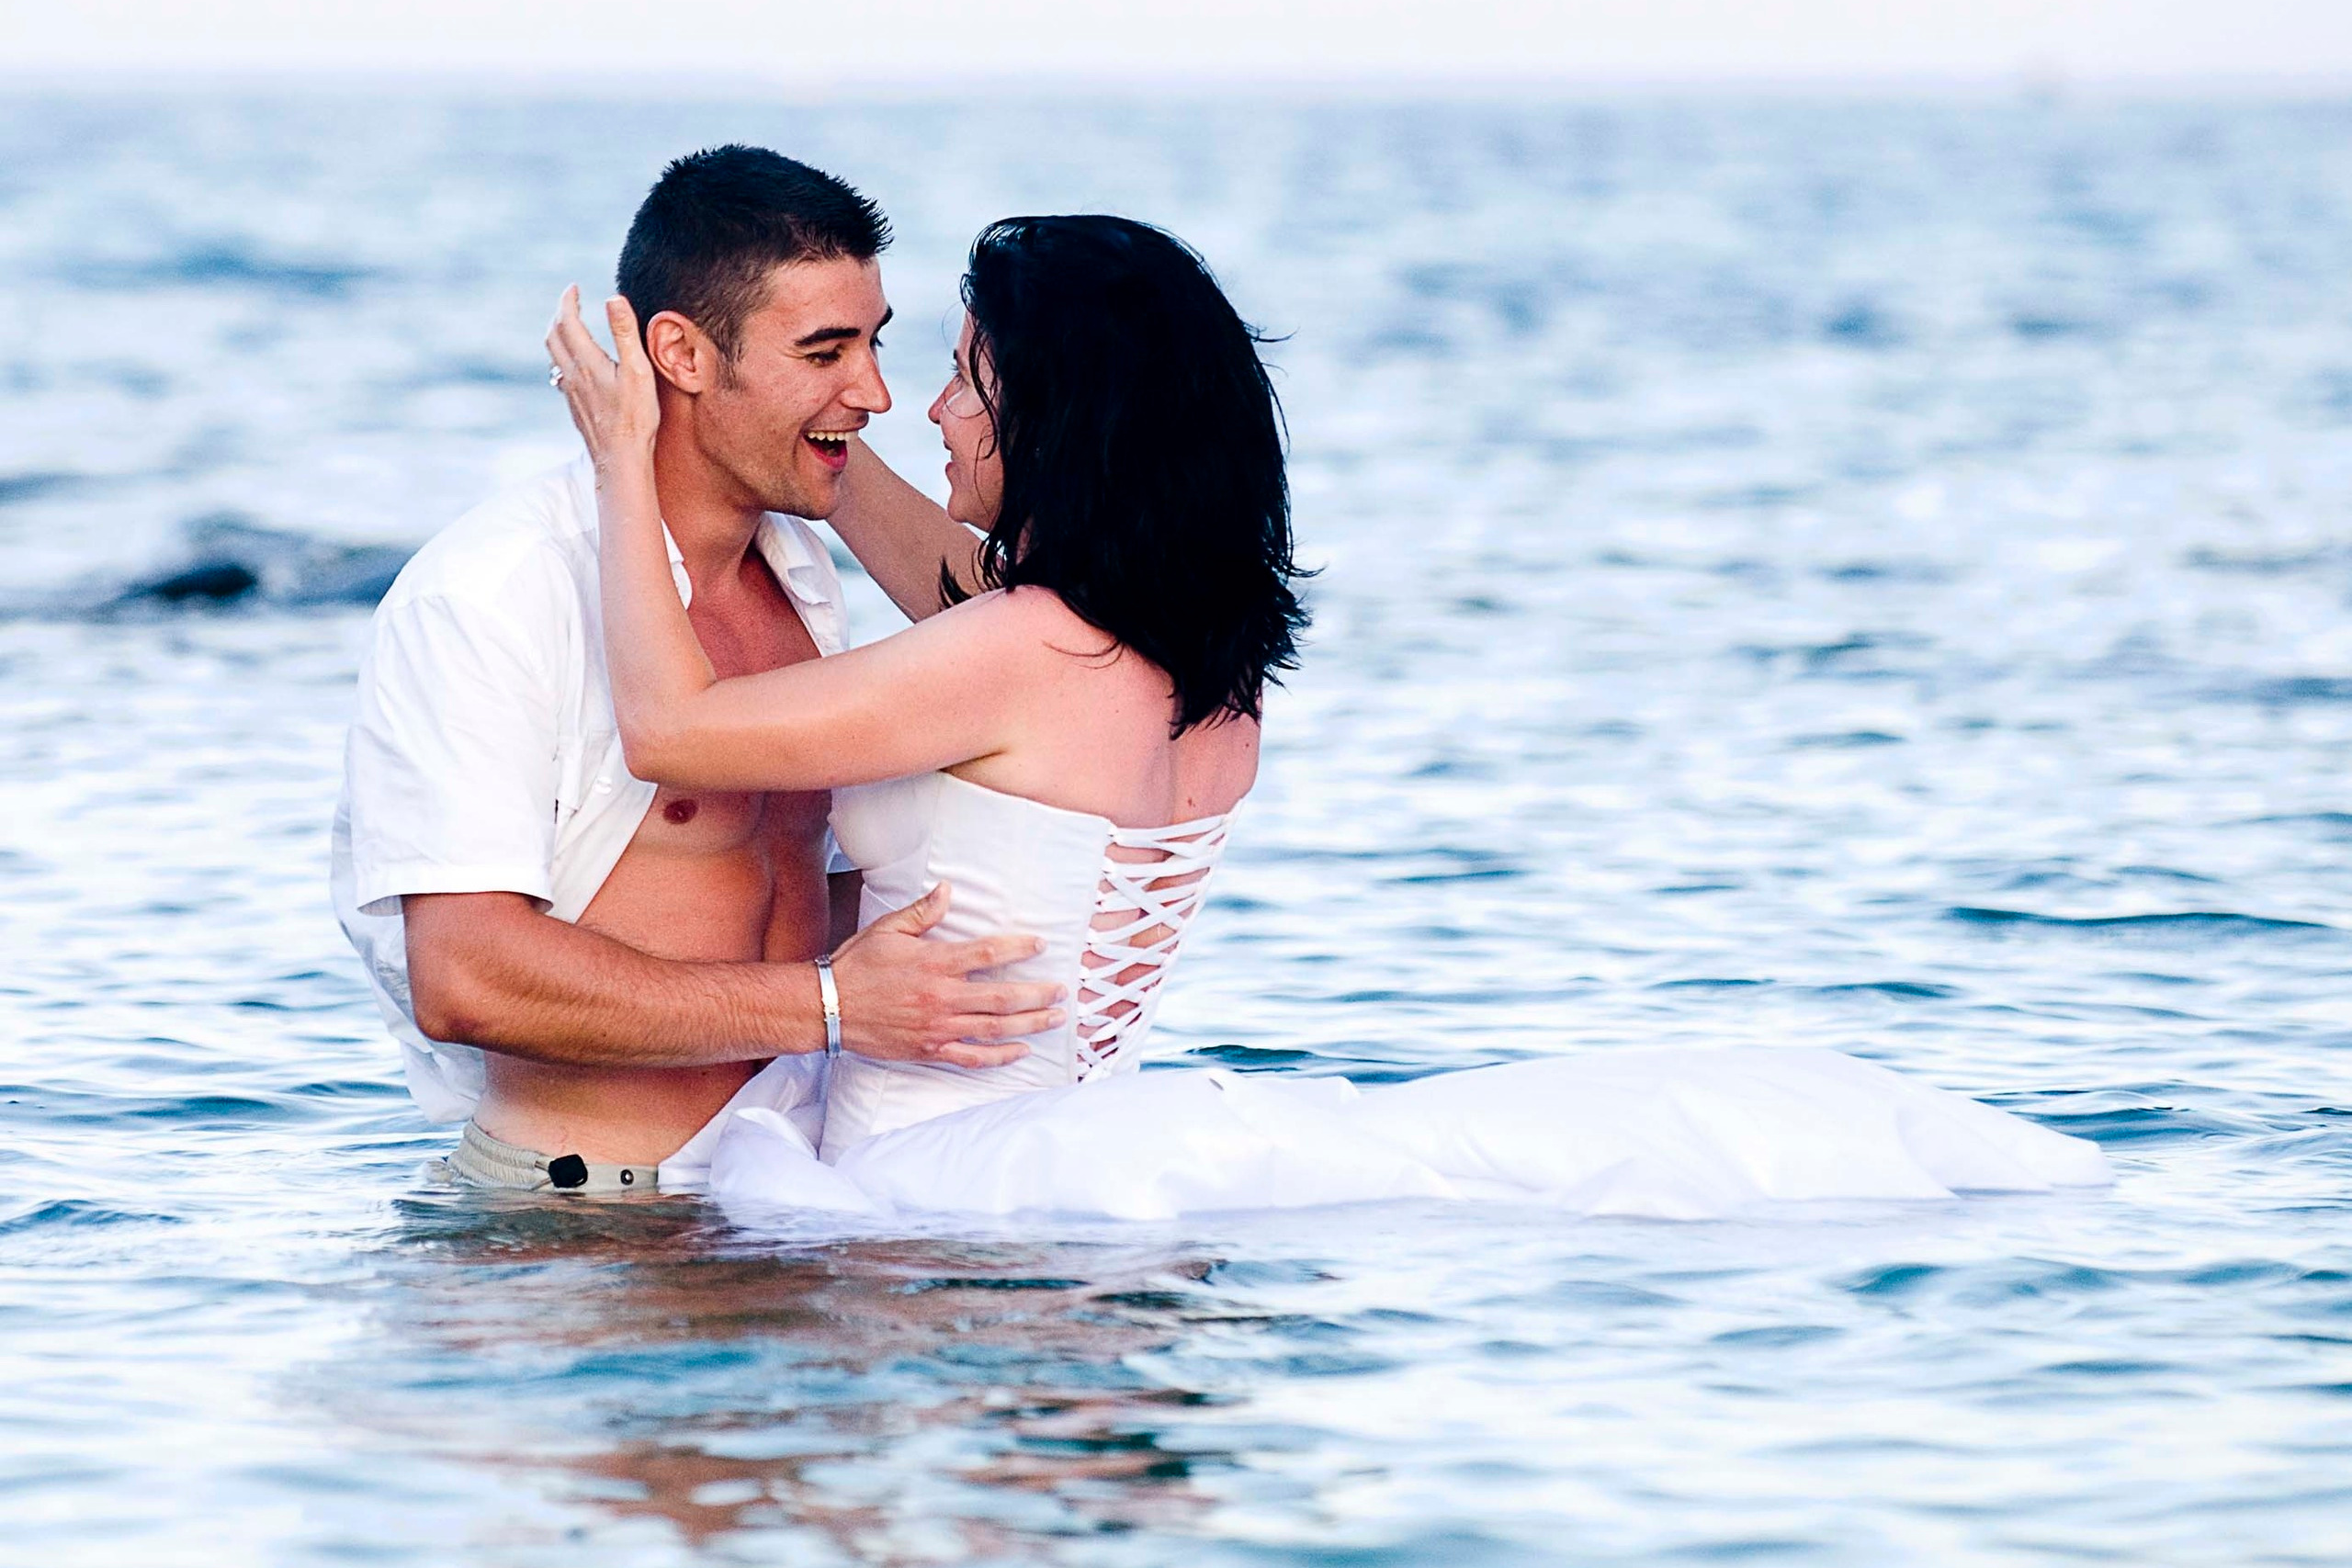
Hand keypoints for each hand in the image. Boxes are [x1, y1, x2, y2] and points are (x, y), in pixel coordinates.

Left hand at [545, 285, 659, 474]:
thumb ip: (625, 333)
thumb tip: (613, 298)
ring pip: (553, 354)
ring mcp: (570, 392)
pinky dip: (562, 356)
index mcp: (587, 361)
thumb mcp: (638, 371)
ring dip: (557, 334)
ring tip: (570, 325)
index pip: (567, 320)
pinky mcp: (573, 405)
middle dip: (560, 313)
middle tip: (572, 302)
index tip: (574, 288)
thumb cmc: (635, 417)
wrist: (620, 459)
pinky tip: (574, 362)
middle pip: (553, 335)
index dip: (568, 300)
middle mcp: (572, 374)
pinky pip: (559, 373)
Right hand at [826, 882, 1062, 1069]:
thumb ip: (922, 913)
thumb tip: (948, 890)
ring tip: (1055, 1018)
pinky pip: (972, 1057)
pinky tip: (1021, 1051)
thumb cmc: (857, 966)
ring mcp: (938, 1027)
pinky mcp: (930, 1050)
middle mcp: (942, 997)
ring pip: (995, 1028)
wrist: (828, 1008)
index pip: (987, 954)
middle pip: (1002, 997)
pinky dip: (999, 1056)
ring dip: (1030, 1024)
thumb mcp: (887, 930)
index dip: (1018, 948)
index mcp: (935, 963)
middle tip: (1062, 990)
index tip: (1040, 943)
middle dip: (1037, 994)